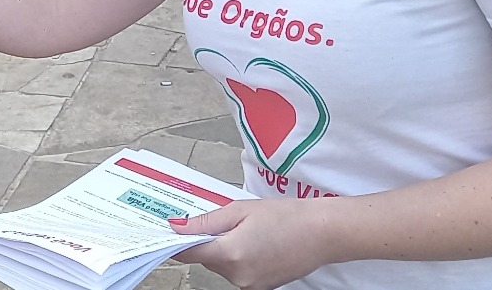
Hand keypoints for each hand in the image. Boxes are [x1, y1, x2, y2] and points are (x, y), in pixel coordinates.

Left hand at [170, 199, 340, 289]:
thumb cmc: (288, 216)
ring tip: (249, 230)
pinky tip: (257, 243)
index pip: (189, 253)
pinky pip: (238, 272)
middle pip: (207, 259)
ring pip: (222, 266)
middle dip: (209, 240)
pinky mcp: (260, 288)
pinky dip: (239, 258)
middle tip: (224, 220)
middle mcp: (238, 276)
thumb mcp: (241, 210)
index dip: (177, 241)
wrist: (323, 233)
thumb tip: (177, 227)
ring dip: (226, 249)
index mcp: (231, 254)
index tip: (168, 231)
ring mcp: (250, 285)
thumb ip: (206, 221)